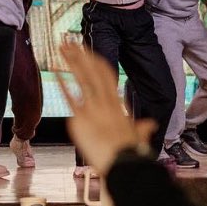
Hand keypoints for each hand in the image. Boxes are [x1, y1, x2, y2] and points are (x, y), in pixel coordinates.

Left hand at [57, 43, 155, 175]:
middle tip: (69, 41)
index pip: (106, 74)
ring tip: (61, 48)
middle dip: (80, 54)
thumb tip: (151, 124)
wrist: (122, 164)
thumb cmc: (129, 153)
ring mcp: (92, 109)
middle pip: (92, 71)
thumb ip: (142, 127)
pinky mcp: (80, 119)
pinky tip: (55, 72)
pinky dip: (62, 83)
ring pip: (82, 78)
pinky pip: (69, 97)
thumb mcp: (137, 136)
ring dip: (72, 61)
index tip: (86, 50)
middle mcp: (105, 102)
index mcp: (116, 104)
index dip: (95, 60)